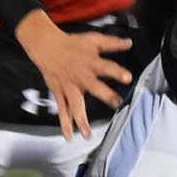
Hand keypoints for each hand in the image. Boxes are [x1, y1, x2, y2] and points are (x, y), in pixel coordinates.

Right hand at [14, 12, 133, 139]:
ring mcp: (70, 87)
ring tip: (87, 134)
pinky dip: (65, 123)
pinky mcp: (60, 93)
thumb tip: (129, 43)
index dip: (117, 72)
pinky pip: (62, 110)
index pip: (107, 67)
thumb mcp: (93, 39)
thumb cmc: (73, 44)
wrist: (47, 46)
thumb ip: (112, 43)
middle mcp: (81, 77)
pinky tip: (69, 136)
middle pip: (94, 87)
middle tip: (116, 103)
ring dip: (81, 120)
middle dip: (106, 95)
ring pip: (75, 105)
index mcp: (92, 63)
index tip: (127, 78)